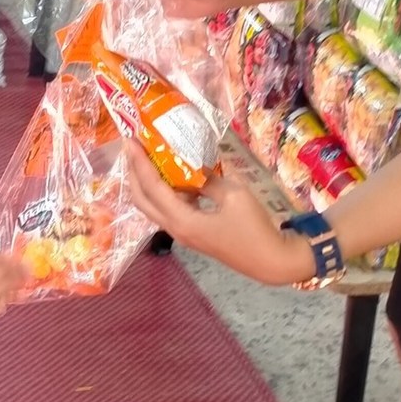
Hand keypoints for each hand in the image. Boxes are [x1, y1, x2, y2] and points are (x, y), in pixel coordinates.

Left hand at [0, 253, 25, 340]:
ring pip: (7, 283)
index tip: (16, 257)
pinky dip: (16, 295)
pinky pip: (6, 298)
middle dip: (16, 267)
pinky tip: (25, 295)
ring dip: (19, 279)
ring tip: (33, 280)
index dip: (2, 257)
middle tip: (31, 269)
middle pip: (2, 271)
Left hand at [122, 141, 312, 285]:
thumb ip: (209, 180)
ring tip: (149, 157)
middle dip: (134, 173)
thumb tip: (195, 167)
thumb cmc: (253, 228)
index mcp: (182, 220)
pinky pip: (171, 210)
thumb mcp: (233, 195)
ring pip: (155, 206)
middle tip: (133, 148)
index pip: (152, 187)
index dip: (139, 162)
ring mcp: (184, 233)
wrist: (270, 260)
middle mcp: (176, 229)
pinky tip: (176, 175)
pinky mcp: (194, 234)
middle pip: (142, 200)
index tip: (130, 140)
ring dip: (148, 183)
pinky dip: (167, 192)